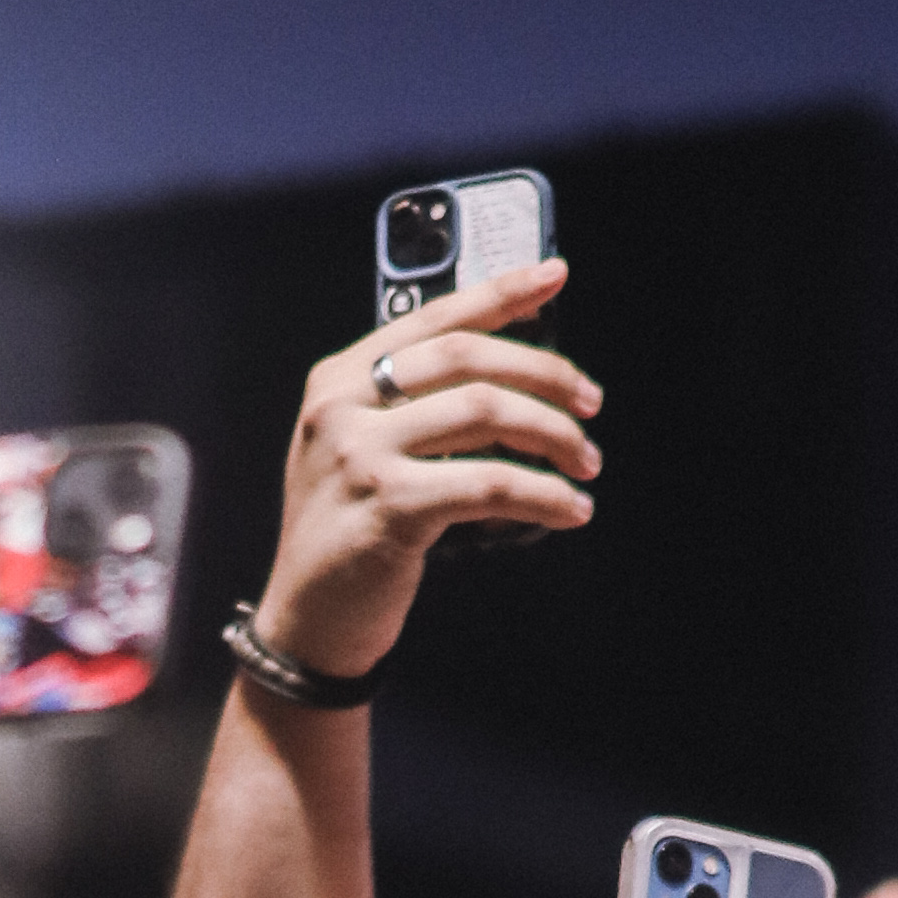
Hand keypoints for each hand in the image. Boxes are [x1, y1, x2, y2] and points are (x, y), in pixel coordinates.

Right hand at [243, 260, 598, 690]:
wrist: (307, 621)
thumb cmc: (348, 534)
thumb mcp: (358, 452)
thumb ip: (409, 409)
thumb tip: (510, 376)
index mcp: (339, 378)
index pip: (434, 319)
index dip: (501, 293)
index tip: (555, 276)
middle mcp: (344, 405)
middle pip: (469, 357)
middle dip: (545, 374)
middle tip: (590, 404)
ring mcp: (361, 454)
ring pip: (486, 412)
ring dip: (554, 436)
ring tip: (586, 465)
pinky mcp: (389, 507)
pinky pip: (488, 484)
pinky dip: (542, 494)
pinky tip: (569, 509)